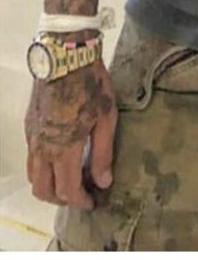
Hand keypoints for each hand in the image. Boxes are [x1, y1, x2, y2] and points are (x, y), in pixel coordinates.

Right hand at [25, 60, 117, 209]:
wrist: (65, 56)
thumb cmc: (90, 85)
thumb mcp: (106, 118)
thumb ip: (102, 153)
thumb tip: (103, 182)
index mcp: (64, 149)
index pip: (67, 190)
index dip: (81, 202)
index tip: (93, 202)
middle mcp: (43, 148)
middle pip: (44, 190)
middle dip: (62, 199)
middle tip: (81, 193)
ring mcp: (32, 137)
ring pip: (33, 175)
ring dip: (49, 185)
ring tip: (69, 178)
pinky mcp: (29, 125)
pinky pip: (31, 157)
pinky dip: (43, 167)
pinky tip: (59, 156)